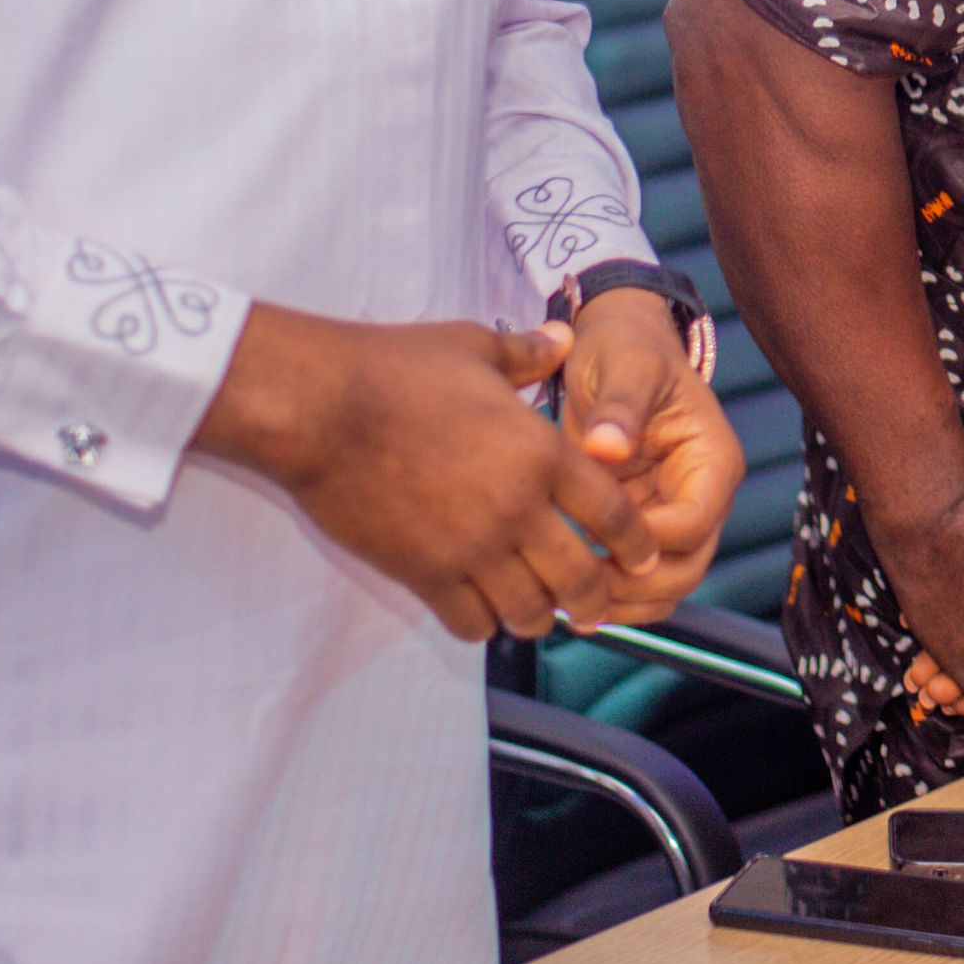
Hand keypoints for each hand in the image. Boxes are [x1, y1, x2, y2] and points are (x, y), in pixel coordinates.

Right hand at [195, 306, 656, 642]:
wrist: (320, 407)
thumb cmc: (395, 368)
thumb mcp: (473, 347)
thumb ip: (526, 353)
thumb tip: (561, 337)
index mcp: (541, 453)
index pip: (612, 513)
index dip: (635, 543)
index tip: (643, 561)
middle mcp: (516, 507)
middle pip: (578, 576)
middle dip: (594, 601)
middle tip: (596, 612)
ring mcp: (470, 547)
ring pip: (527, 609)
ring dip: (539, 617)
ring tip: (540, 616)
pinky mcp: (422, 572)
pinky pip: (469, 622)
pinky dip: (482, 626)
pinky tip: (482, 615)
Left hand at [559, 288, 746, 624]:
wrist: (615, 344)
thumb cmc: (627, 348)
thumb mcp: (626, 367)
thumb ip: (620, 408)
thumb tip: (607, 448)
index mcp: (711, 461)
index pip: (692, 525)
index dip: (644, 542)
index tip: (591, 538)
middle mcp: (701, 494)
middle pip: (686, 567)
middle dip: (635, 586)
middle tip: (576, 586)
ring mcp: (672, 513)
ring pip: (666, 585)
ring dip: (623, 602)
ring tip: (568, 603)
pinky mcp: (642, 523)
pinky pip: (637, 576)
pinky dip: (610, 593)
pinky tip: (567, 588)